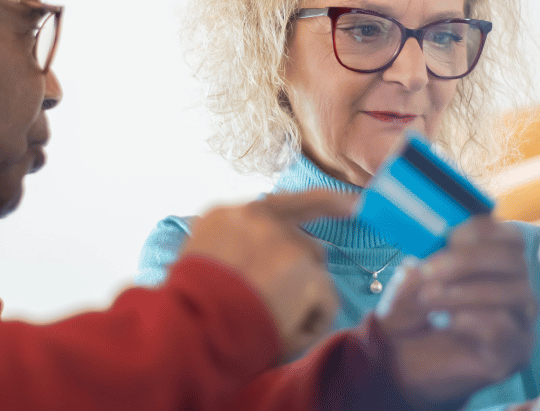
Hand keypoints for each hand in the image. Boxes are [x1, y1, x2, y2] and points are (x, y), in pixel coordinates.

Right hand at [181, 189, 355, 360]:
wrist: (190, 330)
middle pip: (304, 241)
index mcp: (227, 215)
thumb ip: (232, 248)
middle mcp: (258, 217)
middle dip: (302, 272)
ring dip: (300, 300)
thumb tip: (261, 262)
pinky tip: (283, 335)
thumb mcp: (199, 263)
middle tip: (277, 305)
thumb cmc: (188, 310)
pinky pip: (326, 301)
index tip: (351, 204)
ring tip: (268, 324)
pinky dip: (311, 324)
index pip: (280, 203)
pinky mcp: (306, 270)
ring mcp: (285, 240)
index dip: (320, 203)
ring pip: (314, 273)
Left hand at [373, 216, 537, 408]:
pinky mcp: (514, 352)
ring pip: (513, 292)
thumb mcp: (411, 280)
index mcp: (496, 263)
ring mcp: (520, 322)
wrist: (402, 360)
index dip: (479, 231)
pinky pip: (504, 327)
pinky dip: (470, 319)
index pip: (509, 236)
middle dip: (467, 260)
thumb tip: (433, 246)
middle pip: (514, 259)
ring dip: (464, 291)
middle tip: (429, 272)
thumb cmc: (412, 314)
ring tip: (428, 299)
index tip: (446, 238)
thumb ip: (426, 260)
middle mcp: (516, 288)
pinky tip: (446, 322)